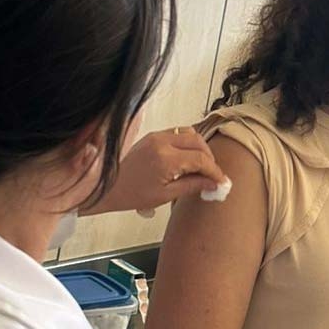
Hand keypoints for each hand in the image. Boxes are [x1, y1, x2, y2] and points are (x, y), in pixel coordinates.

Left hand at [84, 127, 226, 214]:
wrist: (107, 186)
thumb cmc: (132, 194)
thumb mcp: (166, 195)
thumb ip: (193, 185)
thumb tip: (214, 184)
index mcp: (166, 159)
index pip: (201, 159)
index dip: (215, 171)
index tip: (221, 181)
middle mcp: (162, 142)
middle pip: (198, 141)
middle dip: (209, 158)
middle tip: (212, 175)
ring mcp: (156, 136)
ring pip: (189, 133)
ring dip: (199, 148)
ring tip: (200, 167)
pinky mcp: (152, 135)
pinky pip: (177, 133)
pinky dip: (187, 144)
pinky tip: (186, 160)